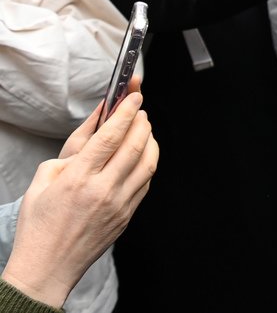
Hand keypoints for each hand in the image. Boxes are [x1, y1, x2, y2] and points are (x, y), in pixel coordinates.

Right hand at [2, 92, 158, 307]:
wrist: (47, 266)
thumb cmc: (39, 225)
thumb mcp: (41, 182)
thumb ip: (68, 154)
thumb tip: (92, 131)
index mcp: (77, 179)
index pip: (110, 136)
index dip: (125, 112)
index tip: (134, 97)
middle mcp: (102, 190)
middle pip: (135, 146)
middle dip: (141, 122)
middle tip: (140, 110)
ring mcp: (119, 204)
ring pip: (148, 163)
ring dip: (150, 140)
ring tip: (144, 129)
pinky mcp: (127, 216)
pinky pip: (146, 182)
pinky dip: (149, 163)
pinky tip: (143, 155)